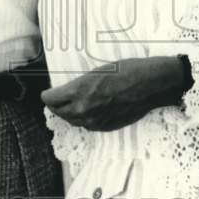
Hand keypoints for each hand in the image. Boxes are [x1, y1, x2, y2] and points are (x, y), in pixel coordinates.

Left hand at [41, 55, 190, 130]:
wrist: (150, 84)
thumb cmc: (126, 71)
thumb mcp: (97, 71)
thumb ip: (80, 84)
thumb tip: (70, 90)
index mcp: (79, 91)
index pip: (51, 100)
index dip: (47, 96)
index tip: (47, 92)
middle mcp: (84, 109)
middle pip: (59, 112)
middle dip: (56, 105)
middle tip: (56, 99)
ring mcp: (95, 121)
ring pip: (73, 121)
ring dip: (69, 113)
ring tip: (70, 105)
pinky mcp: (107, 127)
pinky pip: (88, 125)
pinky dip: (84, 119)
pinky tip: (88, 110)